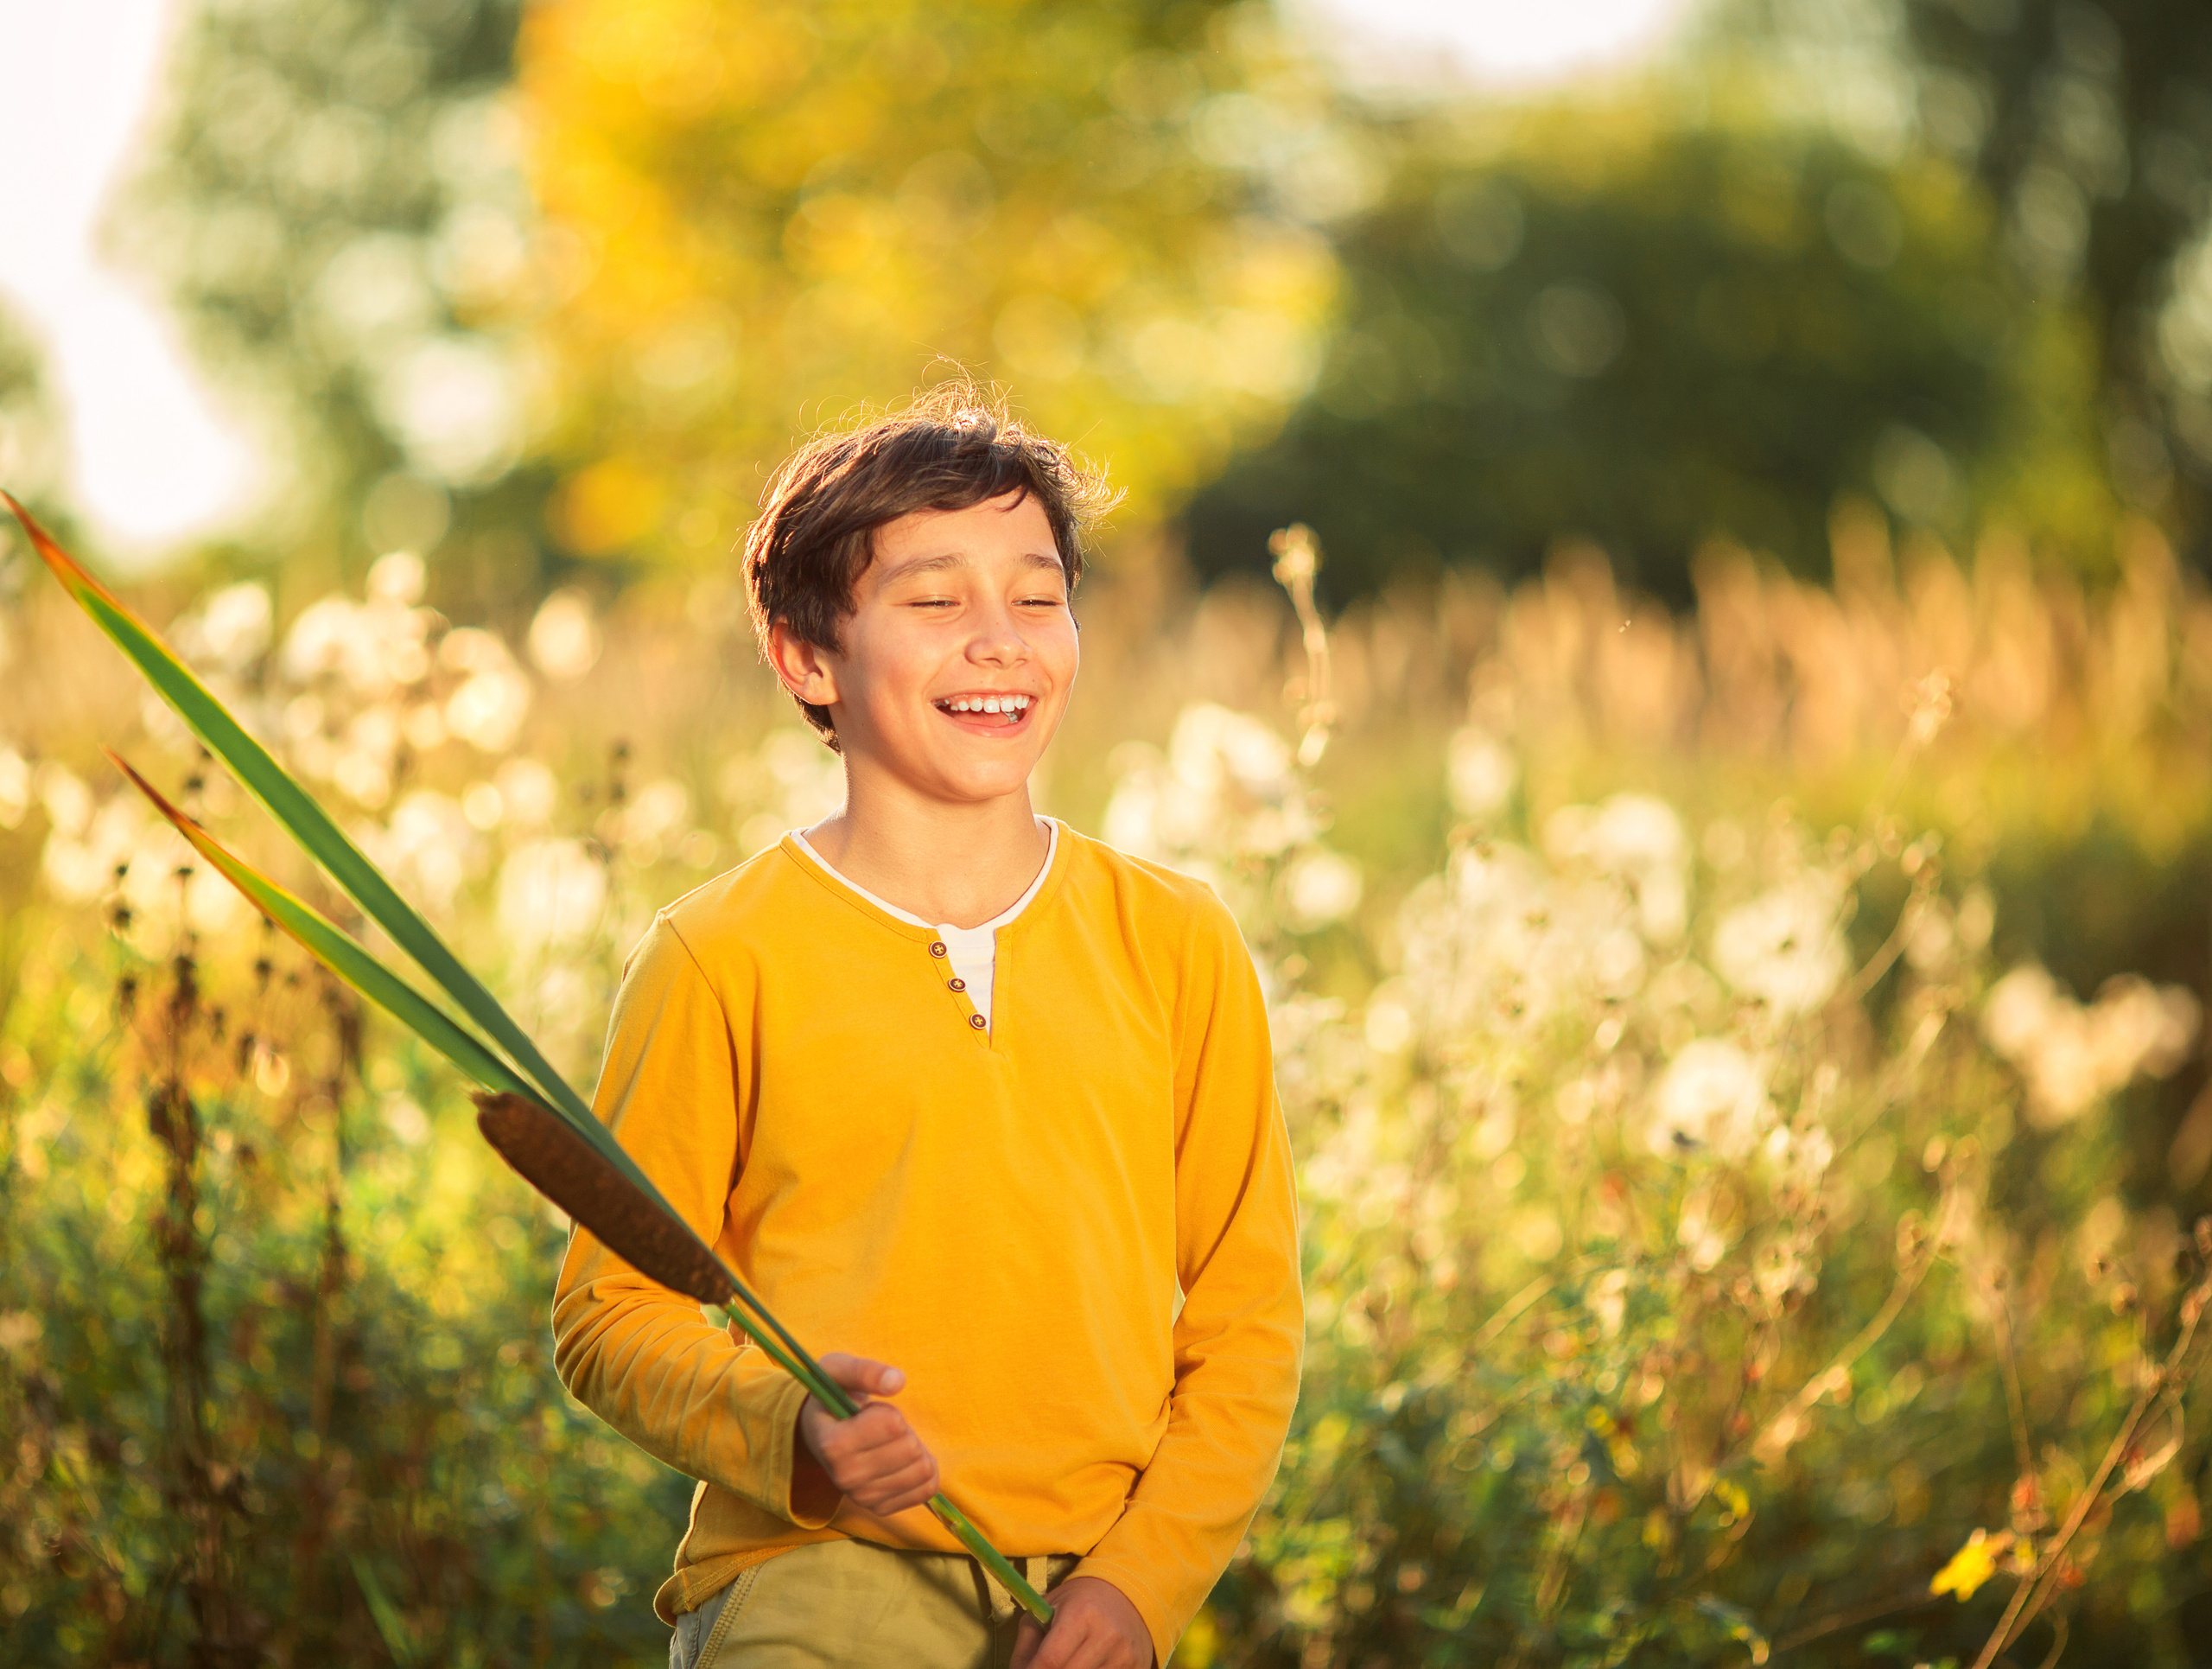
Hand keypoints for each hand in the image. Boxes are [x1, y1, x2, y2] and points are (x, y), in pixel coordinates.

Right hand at [792, 1352, 939, 1518]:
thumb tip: (897, 1380)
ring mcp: (863, 1497)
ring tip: (888, 1442)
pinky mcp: (881, 1508)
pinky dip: (924, 1469)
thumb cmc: (833, 1395)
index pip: (892, 1425)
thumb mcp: (840, 1370)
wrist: (821, 1431)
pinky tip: (902, 1460)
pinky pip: (927, 1489)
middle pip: (911, 1447)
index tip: (869, 1412)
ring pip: (923, 1470)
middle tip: (880, 1427)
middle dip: (904, 1429)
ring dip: (914, 1447)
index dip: (889, 1411)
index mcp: (832, 1444)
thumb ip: (865, 1371)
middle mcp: (845, 1478)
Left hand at [1010, 1577, 1153, 1668]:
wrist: (1128, 1594)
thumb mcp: (1048, 1609)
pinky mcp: (1138, 1667)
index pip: (1051, 1660)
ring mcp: (1126, 1655)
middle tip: (1044, 1667)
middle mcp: (1107, 1634)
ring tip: (1069, 1661)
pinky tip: (1087, 1664)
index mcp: (1081, 1613)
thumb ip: (1028, 1644)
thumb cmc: (1080, 1602)